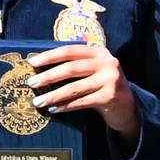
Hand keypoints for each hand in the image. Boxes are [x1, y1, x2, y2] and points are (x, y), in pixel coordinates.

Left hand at [24, 41, 140, 139]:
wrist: (128, 107)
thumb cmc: (104, 87)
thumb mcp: (95, 71)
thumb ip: (76, 65)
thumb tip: (42, 68)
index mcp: (99, 52)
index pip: (70, 50)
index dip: (50, 56)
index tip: (32, 62)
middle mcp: (107, 63)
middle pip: (71, 68)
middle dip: (48, 76)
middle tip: (31, 83)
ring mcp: (110, 80)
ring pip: (74, 87)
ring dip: (53, 95)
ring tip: (38, 101)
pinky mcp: (110, 97)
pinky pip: (81, 101)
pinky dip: (65, 106)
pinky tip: (54, 109)